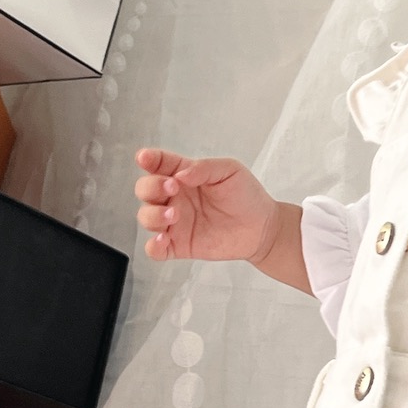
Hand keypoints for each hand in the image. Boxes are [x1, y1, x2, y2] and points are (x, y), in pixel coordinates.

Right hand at [133, 147, 279, 262]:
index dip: (148, 160)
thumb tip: (180, 175)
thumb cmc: (246, 196)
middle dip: (150, 187)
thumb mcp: (229, 170)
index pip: (158, 164)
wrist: (262, 227)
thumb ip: (203, 168)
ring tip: (173, 214)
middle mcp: (175, 198)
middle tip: (172, 187)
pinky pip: (155, 249)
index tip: (145, 158)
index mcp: (184, 176)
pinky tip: (163, 240)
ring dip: (152, 214)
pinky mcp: (179, 245)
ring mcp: (175, 222)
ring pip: (146, 217)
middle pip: (145, 189)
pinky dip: (152, 246)